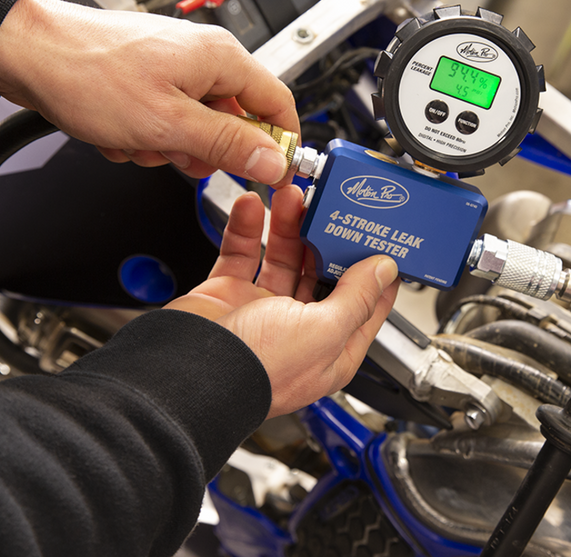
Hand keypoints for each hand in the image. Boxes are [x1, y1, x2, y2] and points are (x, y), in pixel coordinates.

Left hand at [0, 0, 296, 184]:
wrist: (26, 54)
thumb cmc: (88, 74)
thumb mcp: (169, 124)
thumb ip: (228, 145)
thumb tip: (274, 162)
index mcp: (221, 59)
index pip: (278, 105)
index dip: (279, 145)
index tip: (269, 175)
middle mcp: (203, 59)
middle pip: (235, 122)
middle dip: (204, 150)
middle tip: (175, 152)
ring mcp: (174, 69)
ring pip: (195, 128)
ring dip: (166, 146)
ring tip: (136, 139)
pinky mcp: (148, 80)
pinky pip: (164, 123)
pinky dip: (143, 136)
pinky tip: (117, 132)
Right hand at [165, 186, 400, 417]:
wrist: (185, 375)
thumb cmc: (257, 371)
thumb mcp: (325, 331)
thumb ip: (358, 297)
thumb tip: (384, 271)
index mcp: (331, 349)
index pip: (366, 303)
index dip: (375, 269)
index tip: (380, 235)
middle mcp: (299, 331)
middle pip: (323, 273)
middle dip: (328, 236)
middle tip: (332, 204)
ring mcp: (262, 311)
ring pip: (284, 257)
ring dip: (289, 225)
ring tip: (293, 195)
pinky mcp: (229, 295)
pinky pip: (241, 253)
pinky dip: (246, 228)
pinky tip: (253, 206)